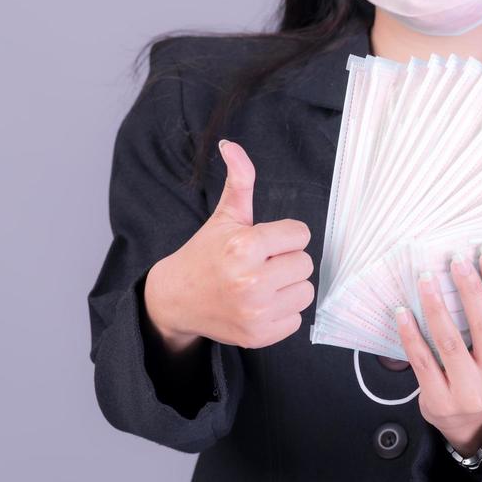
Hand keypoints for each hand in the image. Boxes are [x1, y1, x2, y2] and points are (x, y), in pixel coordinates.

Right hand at [144, 138, 314, 352]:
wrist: (176, 299)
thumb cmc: (206, 254)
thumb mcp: (224, 216)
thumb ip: (239, 180)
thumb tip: (232, 144)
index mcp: (244, 246)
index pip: (300, 234)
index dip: (284, 236)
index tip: (263, 243)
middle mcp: (250, 281)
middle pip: (305, 263)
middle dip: (286, 260)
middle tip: (261, 264)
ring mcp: (254, 312)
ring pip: (305, 291)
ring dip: (288, 287)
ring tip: (262, 284)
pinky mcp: (258, 336)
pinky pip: (296, 319)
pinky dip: (281, 312)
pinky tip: (259, 304)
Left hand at [394, 248, 481, 454]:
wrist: (470, 425)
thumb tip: (476, 271)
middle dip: (469, 288)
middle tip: (455, 260)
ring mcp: (471, 394)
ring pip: (451, 341)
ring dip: (436, 305)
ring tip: (426, 279)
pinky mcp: (441, 402)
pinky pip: (422, 361)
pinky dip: (410, 334)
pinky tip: (402, 312)